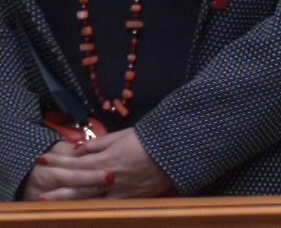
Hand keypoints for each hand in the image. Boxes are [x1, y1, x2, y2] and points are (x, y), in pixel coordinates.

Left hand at [27, 130, 174, 199]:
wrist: (175, 151)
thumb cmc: (148, 139)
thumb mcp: (121, 136)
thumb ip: (98, 144)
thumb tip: (78, 150)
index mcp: (106, 159)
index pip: (75, 162)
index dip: (57, 161)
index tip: (42, 160)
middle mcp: (108, 178)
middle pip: (76, 186)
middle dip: (56, 189)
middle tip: (37, 194)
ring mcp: (118, 191)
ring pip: (88, 200)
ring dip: (68, 202)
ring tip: (50, 205)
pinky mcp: (129, 199)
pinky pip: (106, 206)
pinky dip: (91, 209)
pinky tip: (79, 212)